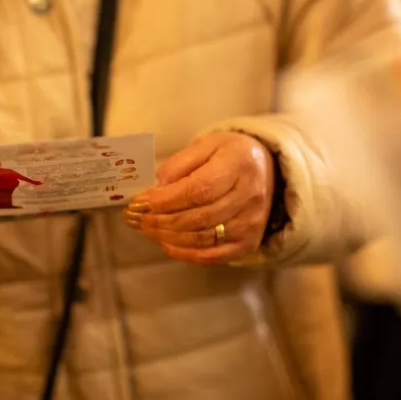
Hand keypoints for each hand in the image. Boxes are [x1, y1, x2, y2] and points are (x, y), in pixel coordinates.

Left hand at [122, 132, 274, 264]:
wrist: (265, 169)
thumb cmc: (228, 154)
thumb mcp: (205, 145)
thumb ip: (178, 164)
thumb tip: (154, 189)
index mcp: (240, 164)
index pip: (200, 189)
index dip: (166, 200)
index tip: (140, 201)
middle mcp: (250, 196)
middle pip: (199, 217)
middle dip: (160, 220)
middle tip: (135, 216)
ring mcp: (251, 223)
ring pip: (202, 239)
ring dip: (167, 236)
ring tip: (145, 227)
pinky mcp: (248, 243)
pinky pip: (211, 256)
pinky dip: (183, 252)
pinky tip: (164, 242)